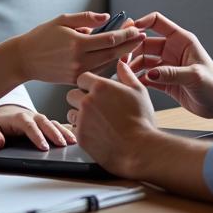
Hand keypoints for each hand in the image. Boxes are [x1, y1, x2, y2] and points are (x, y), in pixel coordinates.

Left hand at [0, 105, 75, 150]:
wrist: (3, 113)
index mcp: (19, 117)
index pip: (28, 125)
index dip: (36, 135)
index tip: (43, 147)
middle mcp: (32, 116)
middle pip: (45, 123)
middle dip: (54, 133)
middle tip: (62, 145)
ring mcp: (40, 119)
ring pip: (53, 123)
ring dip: (63, 132)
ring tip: (73, 142)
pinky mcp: (46, 123)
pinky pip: (57, 125)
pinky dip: (66, 130)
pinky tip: (75, 138)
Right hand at [15, 12, 142, 85]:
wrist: (24, 59)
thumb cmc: (42, 36)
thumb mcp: (62, 20)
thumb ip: (86, 18)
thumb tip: (108, 17)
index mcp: (77, 43)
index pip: (109, 39)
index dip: (126, 33)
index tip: (136, 27)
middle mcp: (80, 60)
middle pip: (113, 53)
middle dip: (130, 45)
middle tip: (142, 37)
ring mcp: (78, 73)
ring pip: (108, 65)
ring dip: (122, 55)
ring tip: (133, 45)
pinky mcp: (75, 80)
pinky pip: (98, 72)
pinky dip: (109, 64)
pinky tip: (117, 57)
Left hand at [65, 60, 156, 177]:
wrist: (139, 149)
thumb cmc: (141, 121)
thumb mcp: (139, 91)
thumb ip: (126, 74)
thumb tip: (121, 63)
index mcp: (100, 87)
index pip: (82, 78)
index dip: (88, 84)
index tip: (95, 91)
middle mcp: (87, 101)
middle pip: (72, 94)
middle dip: (81, 99)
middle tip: (96, 107)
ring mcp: (81, 119)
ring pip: (70, 112)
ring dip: (79, 115)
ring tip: (97, 121)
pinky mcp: (80, 136)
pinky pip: (74, 129)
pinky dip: (83, 130)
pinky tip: (97, 133)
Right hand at [128, 12, 212, 118]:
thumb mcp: (194, 76)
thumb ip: (171, 74)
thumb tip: (149, 74)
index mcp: (181, 40)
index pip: (157, 22)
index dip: (142, 23)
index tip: (129, 31)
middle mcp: (172, 50)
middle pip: (145, 43)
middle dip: (132, 49)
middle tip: (121, 59)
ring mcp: (167, 65)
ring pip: (143, 60)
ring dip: (133, 65)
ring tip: (123, 74)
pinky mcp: (164, 80)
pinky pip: (146, 77)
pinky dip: (138, 80)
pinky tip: (130, 84)